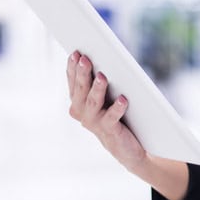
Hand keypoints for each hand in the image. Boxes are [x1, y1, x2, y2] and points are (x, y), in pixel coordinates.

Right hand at [67, 51, 148, 171]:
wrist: (127, 146)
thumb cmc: (115, 114)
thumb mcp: (104, 96)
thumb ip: (98, 79)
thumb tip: (98, 59)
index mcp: (77, 100)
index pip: (72, 79)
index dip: (73, 66)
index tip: (76, 52)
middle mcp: (81, 111)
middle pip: (81, 89)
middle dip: (83, 73)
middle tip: (86, 58)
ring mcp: (93, 122)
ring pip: (93, 102)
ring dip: (97, 88)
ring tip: (103, 76)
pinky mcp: (109, 131)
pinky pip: (112, 118)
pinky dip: (117, 108)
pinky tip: (123, 99)